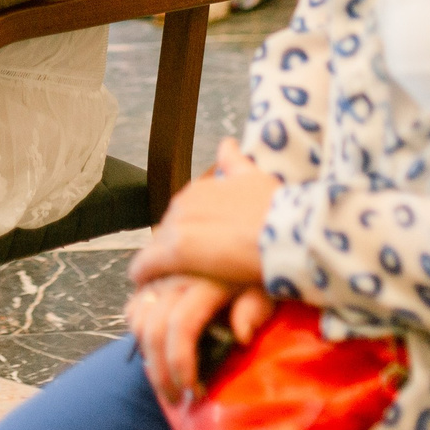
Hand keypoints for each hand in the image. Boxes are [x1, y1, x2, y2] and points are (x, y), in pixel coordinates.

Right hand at [125, 275, 276, 404]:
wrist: (247, 242)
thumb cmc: (258, 269)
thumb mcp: (265, 287)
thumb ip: (255, 309)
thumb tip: (241, 337)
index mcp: (205, 281)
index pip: (181, 326)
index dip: (181, 363)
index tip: (194, 392)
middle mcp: (176, 277)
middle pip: (152, 329)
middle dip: (160, 372)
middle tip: (175, 399)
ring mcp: (160, 277)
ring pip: (137, 320)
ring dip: (147, 357)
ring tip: (165, 380)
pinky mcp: (152, 278)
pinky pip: (133, 307)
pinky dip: (138, 332)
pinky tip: (155, 351)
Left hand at [130, 139, 277, 293]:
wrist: (287, 232)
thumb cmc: (279, 211)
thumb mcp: (256, 177)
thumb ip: (236, 162)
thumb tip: (227, 144)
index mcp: (201, 188)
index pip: (183, 215)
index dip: (190, 235)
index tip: (196, 250)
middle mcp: (184, 202)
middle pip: (168, 231)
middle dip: (174, 250)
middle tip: (184, 272)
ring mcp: (178, 225)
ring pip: (156, 247)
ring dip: (158, 264)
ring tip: (162, 283)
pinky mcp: (175, 250)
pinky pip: (146, 265)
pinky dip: (143, 275)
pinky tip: (143, 285)